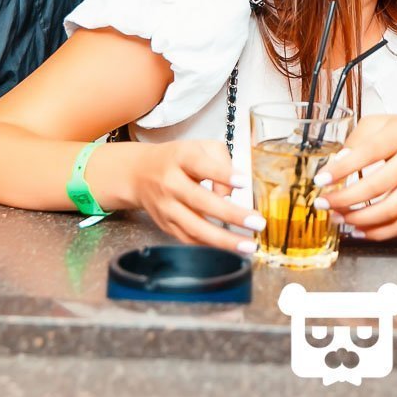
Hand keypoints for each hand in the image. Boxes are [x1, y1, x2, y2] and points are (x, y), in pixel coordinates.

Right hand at [130, 140, 264, 252]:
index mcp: (181, 158)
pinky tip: (229, 249)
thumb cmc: (178, 159)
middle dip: (231, 215)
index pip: (202, 165)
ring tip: (248, 245)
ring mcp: (166, 207)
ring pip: (194, 227)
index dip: (223, 174)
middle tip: (257, 222)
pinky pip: (188, 239)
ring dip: (223, 240)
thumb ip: (221, 162)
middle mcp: (170, 184)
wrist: (139, 174)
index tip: (244, 182)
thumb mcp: (201, 147)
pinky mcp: (165, 225)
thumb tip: (230, 192)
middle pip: (200, 201)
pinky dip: (209, 247)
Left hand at [314, 115, 396, 240]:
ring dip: (359, 218)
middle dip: (344, 199)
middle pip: (377, 186)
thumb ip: (357, 140)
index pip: (368, 153)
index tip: (321, 180)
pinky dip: (379, 231)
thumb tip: (336, 165)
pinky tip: (360, 229)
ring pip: (390, 210)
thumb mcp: (381, 123)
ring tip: (338, 217)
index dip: (342, 169)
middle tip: (324, 203)